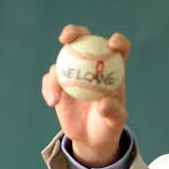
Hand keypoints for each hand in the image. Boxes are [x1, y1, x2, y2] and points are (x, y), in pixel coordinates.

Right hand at [42, 24, 130, 166]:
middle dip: (74, 32)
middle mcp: (92, 64)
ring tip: (57, 97)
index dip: (117, 41)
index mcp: (113, 68)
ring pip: (62, 59)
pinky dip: (49, 88)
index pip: (119, 47)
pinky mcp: (58, 82)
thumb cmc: (108, 126)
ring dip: (56, 75)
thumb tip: (103, 103)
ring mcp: (73, 71)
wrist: (91, 137)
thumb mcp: (114, 122)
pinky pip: (50, 80)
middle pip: (84, 39)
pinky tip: (52, 101)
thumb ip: (112, 112)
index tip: (112, 45)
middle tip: (66, 38)